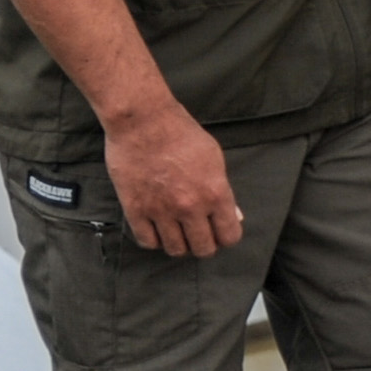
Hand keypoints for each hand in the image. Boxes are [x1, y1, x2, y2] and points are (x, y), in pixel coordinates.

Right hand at [104, 96, 243, 256]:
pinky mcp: (135, 210)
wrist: (143, 121)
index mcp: (215, 193)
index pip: (229, 236)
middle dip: (205, 244)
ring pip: (175, 250)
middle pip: (203, 249)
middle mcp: (190, 207)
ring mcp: (161, 211)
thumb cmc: (182, 133)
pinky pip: (147, 242)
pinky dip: (154, 240)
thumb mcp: (214, 157)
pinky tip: (157, 229)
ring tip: (178, 232)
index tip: (220, 232)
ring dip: (180, 244)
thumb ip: (224, 190)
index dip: (226, 237)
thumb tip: (235, 216)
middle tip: (199, 234)